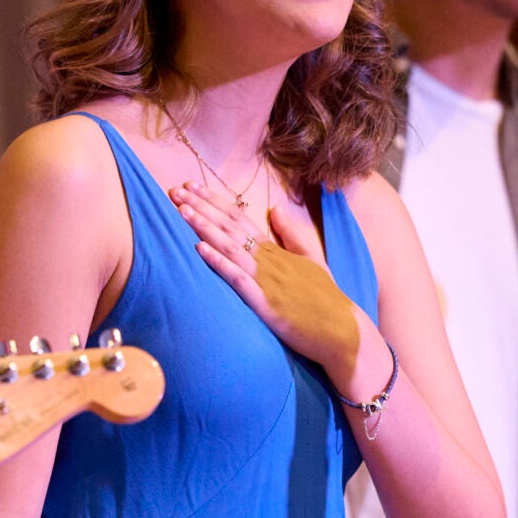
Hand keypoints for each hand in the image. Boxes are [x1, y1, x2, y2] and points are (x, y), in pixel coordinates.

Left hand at [174, 182, 364, 390]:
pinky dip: (219, 262)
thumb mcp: (312, 259)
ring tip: (182, 211)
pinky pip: (238, 279)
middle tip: (175, 191)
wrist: (341, 331)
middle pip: (230, 227)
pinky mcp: (266, 303)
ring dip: (204, 228)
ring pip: (230, 247)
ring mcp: (266, 280)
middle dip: (201, 207)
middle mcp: (268, 260)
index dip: (214, 201)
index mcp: (276, 250)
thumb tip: (275, 209)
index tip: (192, 186)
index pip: (240, 218)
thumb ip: (292, 234)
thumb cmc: (326, 298)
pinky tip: (199, 249)